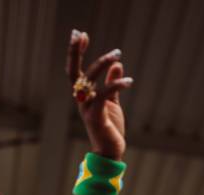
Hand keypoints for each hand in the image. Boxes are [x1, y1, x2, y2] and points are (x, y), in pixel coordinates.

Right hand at [66, 30, 132, 160]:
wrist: (110, 151)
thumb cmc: (110, 129)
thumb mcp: (112, 102)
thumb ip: (112, 84)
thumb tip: (117, 65)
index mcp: (84, 96)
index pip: (76, 71)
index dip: (77, 53)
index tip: (80, 34)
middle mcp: (82, 100)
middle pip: (75, 72)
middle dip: (76, 52)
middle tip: (80, 33)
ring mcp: (87, 108)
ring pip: (90, 80)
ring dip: (103, 64)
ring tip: (117, 53)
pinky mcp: (96, 117)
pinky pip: (104, 95)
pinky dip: (116, 85)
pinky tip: (129, 80)